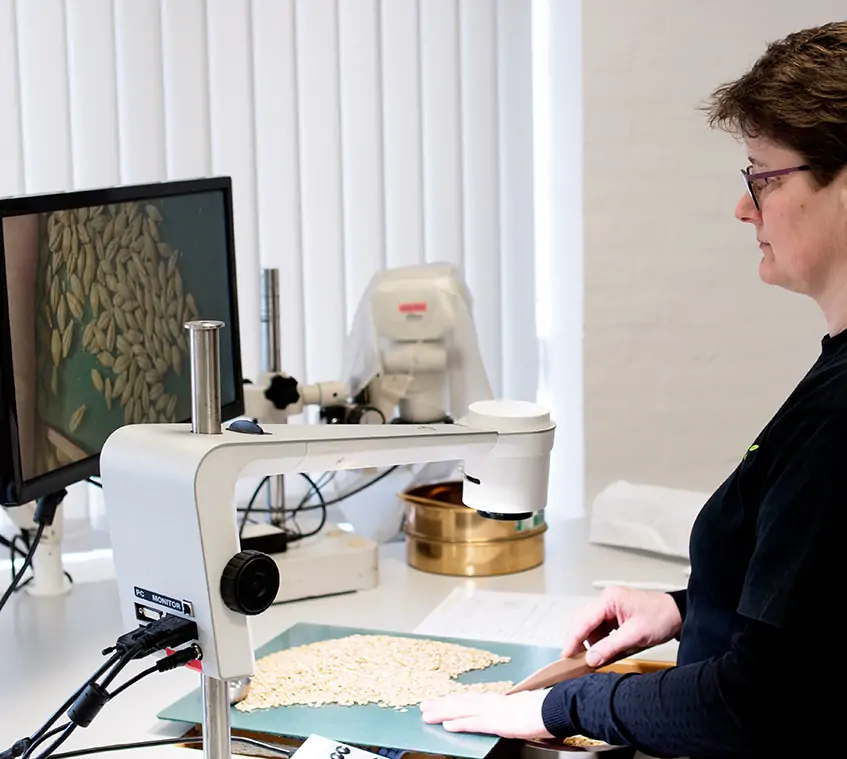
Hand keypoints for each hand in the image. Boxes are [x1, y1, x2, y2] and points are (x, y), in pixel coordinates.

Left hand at [420, 690, 553, 739]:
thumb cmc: (546, 708)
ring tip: (427, 714)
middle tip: (423, 706)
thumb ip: (510, 712)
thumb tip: (507, 715)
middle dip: (441, 704)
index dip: (454, 700)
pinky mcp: (500, 722)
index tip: (440, 701)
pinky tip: (447, 725)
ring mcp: (495, 711)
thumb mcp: (524, 710)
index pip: (471, 700)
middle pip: (462, 702)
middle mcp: (494, 702)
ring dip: (443, 712)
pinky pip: (475, 723)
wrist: (558, 706)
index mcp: (500, 700)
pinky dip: (459, 723)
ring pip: (463, 710)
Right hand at [561, 587, 681, 666]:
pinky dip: (598, 642)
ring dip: (589, 643)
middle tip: (572, 660)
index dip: (573, 639)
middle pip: (582, 621)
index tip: (566, 655)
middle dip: (577, 641)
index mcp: (609, 599)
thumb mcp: (635, 635)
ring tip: (590, 659)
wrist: (678, 615)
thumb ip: (610, 647)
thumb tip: (591, 658)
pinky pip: (599, 629)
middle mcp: (606, 600)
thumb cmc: (661, 617)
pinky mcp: (614, 615)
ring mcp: (610, 607)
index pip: (584, 620)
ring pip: (589, 626)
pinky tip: (601, 652)